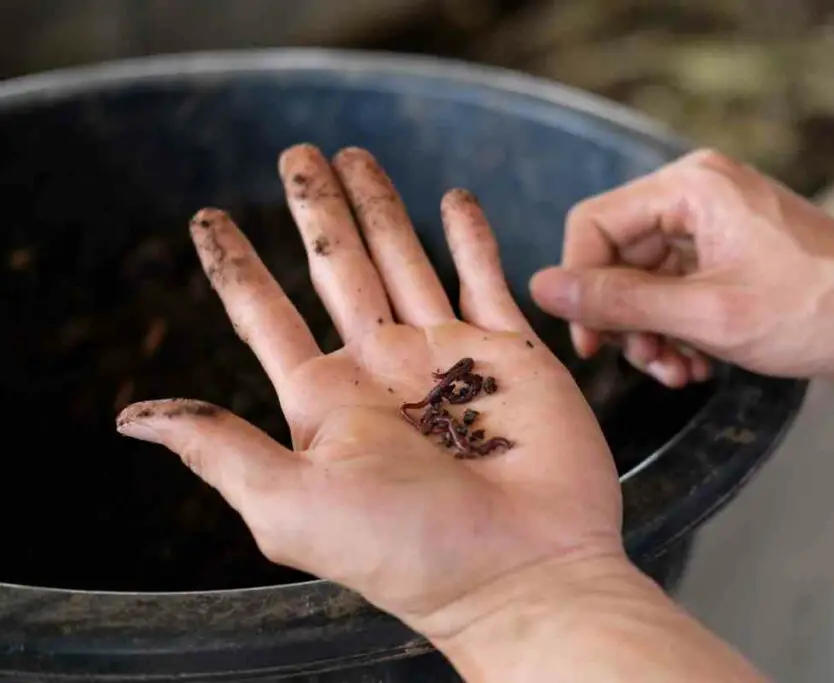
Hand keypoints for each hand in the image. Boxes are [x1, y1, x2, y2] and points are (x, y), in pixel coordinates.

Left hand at [115, 145, 622, 638]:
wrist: (525, 571)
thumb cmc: (409, 551)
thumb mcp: (292, 505)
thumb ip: (219, 449)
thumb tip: (131, 417)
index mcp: (327, 401)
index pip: (265, 316)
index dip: (235, 265)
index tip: (208, 217)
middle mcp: (382, 370)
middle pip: (338, 268)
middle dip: (316, 209)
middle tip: (298, 154)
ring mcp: (448, 357)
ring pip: (405, 259)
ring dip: (381, 207)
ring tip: (356, 155)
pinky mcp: (511, 353)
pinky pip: (484, 277)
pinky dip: (470, 236)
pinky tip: (453, 199)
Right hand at [529, 149, 833, 390]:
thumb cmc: (820, 311)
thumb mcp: (707, 315)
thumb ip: (619, 301)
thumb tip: (542, 287)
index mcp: (690, 187)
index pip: (593, 225)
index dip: (580, 285)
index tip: (589, 342)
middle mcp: (699, 195)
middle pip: (618, 256)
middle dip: (625, 318)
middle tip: (643, 364)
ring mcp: (717, 226)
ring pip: (646, 280)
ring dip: (651, 333)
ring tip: (676, 373)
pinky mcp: (732, 256)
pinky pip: (677, 291)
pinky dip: (677, 331)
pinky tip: (696, 366)